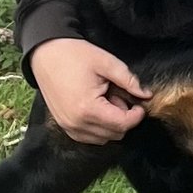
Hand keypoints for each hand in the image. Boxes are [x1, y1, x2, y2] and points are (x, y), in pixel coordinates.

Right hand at [31, 37, 146, 144]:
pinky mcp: (64, 125)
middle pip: (114, 134)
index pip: (122, 124)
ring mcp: (68, 126)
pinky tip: (96, 108)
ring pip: (103, 138)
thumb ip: (129, 80)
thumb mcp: (106, 63)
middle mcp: (76, 123)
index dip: (136, 116)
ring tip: (106, 101)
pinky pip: (88, 137)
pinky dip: (98, 128)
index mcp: (88, 109)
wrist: (46, 53)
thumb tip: (146, 95)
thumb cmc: (74, 55)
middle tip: (118, 97)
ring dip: (110, 124)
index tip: (139, 103)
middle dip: (123, 118)